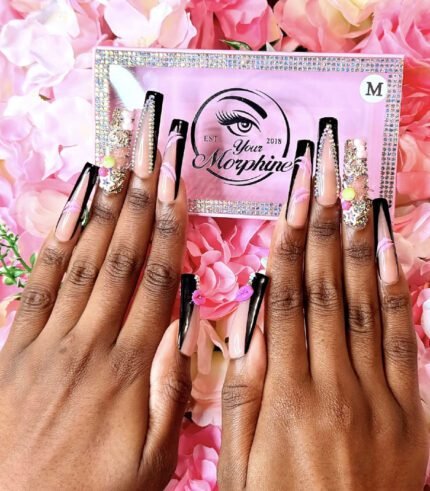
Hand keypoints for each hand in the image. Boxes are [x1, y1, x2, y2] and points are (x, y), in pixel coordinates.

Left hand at [0, 103, 190, 489]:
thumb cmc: (94, 490)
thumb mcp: (153, 460)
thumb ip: (172, 394)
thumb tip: (183, 334)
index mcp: (128, 369)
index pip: (156, 283)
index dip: (168, 230)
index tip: (177, 188)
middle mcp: (89, 342)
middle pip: (120, 259)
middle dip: (139, 203)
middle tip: (150, 156)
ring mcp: (48, 340)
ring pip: (82, 263)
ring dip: (103, 212)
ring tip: (119, 170)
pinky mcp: (16, 346)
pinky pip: (39, 286)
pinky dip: (54, 245)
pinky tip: (68, 213)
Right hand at [218, 130, 427, 489]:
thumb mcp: (241, 463)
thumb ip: (244, 393)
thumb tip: (249, 330)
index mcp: (288, 395)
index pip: (287, 300)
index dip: (290, 246)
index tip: (293, 202)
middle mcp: (334, 383)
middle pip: (325, 288)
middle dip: (324, 225)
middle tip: (326, 176)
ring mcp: (378, 393)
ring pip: (361, 302)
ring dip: (357, 243)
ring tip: (355, 195)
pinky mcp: (410, 408)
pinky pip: (399, 337)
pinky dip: (393, 289)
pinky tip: (387, 251)